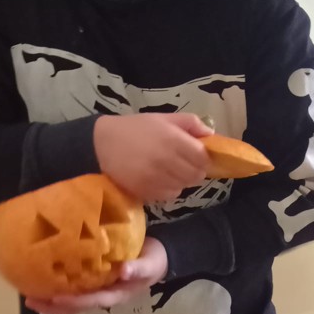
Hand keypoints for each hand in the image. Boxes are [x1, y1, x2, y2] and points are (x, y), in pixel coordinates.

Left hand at [24, 237, 168, 313]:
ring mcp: (97, 289)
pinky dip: (58, 284)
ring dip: (50, 299)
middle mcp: (103, 295)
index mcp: (115, 295)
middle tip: (30, 300)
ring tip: (28, 294)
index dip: (73, 301)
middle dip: (53, 306)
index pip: (91, 301)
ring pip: (71, 299)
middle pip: (75, 305)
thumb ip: (138, 268)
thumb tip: (123, 270)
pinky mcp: (93, 279)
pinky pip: (73, 285)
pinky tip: (41, 277)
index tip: (55, 298)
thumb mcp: (150, 265)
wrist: (156, 257)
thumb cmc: (153, 261)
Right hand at [94, 113, 211, 202]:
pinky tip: (160, 179)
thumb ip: (190, 123)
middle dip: (194, 170)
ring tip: (170, 171)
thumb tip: (211, 134)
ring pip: (184, 187)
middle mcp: (167, 161)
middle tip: (185, 164)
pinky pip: (169, 195)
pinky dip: (169, 189)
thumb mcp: (164, 118)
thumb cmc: (135, 128)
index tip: (197, 155)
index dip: (204, 158)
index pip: (203, 157)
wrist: (103, 143)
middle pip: (196, 175)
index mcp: (173, 140)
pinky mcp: (146, 191)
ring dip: (181, 180)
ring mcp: (156, 178)